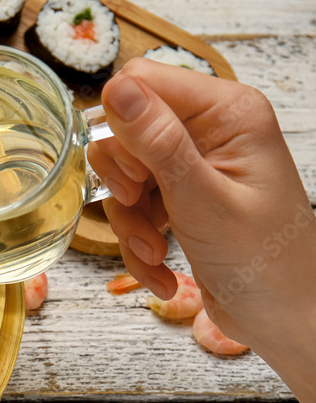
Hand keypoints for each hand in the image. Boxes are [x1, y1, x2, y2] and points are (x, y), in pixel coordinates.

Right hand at [88, 59, 315, 402]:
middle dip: (122, 184)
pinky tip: (160, 270)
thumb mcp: (203, 201)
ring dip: (129, 223)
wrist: (286, 320)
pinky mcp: (180, 198)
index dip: (121, 128)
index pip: (142, 83)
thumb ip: (158, 143)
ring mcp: (193, 166)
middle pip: (124, 132)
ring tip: (155, 253)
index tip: (131, 177)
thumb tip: (116, 91)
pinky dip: (137, 244)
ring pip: (122, 177)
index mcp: (227, 113)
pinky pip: (132, 209)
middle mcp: (210, 131)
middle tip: (140, 211)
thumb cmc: (265, 263)